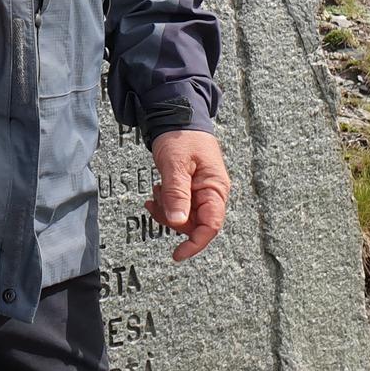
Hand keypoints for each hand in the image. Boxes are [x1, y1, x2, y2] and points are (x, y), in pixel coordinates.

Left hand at [146, 129, 229, 261]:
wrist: (178, 116)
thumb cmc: (182, 136)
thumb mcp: (176, 164)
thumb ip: (177, 193)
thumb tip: (178, 222)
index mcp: (215, 188)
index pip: (211, 226)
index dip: (195, 243)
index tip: (177, 254)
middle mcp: (212, 193)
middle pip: (196, 224)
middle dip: (173, 220)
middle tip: (154, 205)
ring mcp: (202, 191)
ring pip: (186, 217)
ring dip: (168, 211)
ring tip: (155, 193)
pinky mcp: (191, 188)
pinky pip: (180, 206)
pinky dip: (166, 203)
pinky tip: (157, 192)